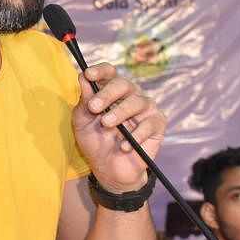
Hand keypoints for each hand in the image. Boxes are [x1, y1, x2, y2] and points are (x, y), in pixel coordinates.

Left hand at [71, 63, 166, 193]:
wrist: (108, 168)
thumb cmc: (95, 141)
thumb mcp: (82, 122)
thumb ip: (84, 101)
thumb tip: (83, 78)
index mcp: (112, 91)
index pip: (110, 72)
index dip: (100, 71)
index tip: (88, 75)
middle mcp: (131, 95)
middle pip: (123, 84)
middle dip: (107, 94)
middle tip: (94, 107)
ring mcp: (146, 109)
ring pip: (137, 102)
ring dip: (120, 113)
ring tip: (106, 124)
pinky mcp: (157, 125)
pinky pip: (150, 124)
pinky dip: (136, 135)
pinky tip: (124, 146)